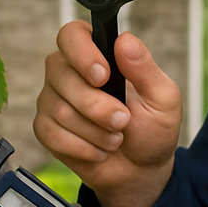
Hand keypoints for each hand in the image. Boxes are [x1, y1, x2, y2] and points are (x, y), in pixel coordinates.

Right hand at [34, 22, 181, 206]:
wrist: (140, 171)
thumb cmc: (152, 129)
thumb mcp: (162, 98)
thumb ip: (145, 68)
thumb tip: (125, 40)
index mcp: (98, 54)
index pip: (72, 35)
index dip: (82, 53)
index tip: (103, 76)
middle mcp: (69, 71)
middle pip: (61, 73)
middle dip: (95, 105)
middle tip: (122, 120)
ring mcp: (53, 99)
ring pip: (58, 108)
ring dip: (94, 131)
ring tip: (116, 139)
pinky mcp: (45, 127)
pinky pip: (50, 133)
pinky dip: (82, 147)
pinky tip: (99, 151)